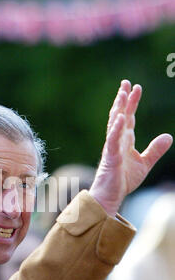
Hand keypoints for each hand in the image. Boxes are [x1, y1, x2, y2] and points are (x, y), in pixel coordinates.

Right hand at [89, 79, 172, 216]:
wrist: (111, 196)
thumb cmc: (123, 180)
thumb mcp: (145, 163)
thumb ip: (155, 150)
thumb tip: (168, 136)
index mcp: (125, 141)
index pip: (129, 118)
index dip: (132, 103)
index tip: (136, 88)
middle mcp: (117, 141)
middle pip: (120, 115)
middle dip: (123, 99)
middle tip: (126, 83)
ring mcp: (112, 147)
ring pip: (114, 124)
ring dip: (118, 109)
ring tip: (122, 94)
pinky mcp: (110, 157)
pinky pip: (112, 141)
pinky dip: (116, 129)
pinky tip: (120, 118)